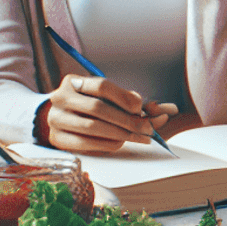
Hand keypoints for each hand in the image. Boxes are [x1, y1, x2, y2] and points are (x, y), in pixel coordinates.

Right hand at [43, 74, 177, 154]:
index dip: (124, 97)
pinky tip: (122, 142)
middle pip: (98, 109)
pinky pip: (86, 143)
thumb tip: (170, 109)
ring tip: (141, 137)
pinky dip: (108, 143)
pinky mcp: (57, 138)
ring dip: (121, 134)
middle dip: (128, 120)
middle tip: (148, 129)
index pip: (101, 86)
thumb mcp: (107, 98)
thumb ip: (132, 101)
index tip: (141, 107)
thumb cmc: (91, 105)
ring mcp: (55, 119)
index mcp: (74, 82)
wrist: (58, 119)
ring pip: (92, 127)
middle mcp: (60, 98)